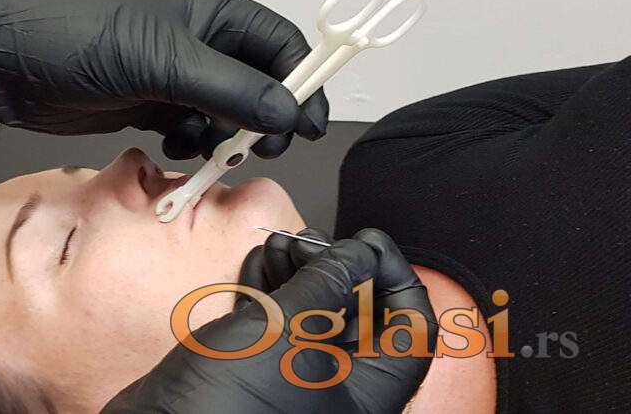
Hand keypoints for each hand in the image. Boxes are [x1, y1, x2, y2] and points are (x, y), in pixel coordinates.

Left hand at [0, 0, 327, 159]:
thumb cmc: (67, 34)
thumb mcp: (158, 59)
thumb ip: (227, 87)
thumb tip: (285, 109)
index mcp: (205, 14)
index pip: (277, 43)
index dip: (300, 80)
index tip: (306, 121)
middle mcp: (192, 43)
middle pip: (254, 83)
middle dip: (262, 117)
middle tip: (257, 145)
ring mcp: (166, 75)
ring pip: (221, 112)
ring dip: (222, 136)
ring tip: (205, 148)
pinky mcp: (142, 104)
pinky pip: (187, 128)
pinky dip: (190, 143)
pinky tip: (173, 146)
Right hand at [102, 228, 436, 413]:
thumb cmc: (227, 406)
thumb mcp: (290, 332)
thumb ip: (329, 284)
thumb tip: (359, 252)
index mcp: (368, 393)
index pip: (410, 327)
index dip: (394, 275)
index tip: (367, 241)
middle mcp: (337, 388)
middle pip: (361, 315)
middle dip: (337, 268)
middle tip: (313, 240)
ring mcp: (295, 378)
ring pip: (316, 315)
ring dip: (300, 272)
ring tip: (278, 245)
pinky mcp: (258, 370)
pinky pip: (280, 324)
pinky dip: (272, 290)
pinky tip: (258, 264)